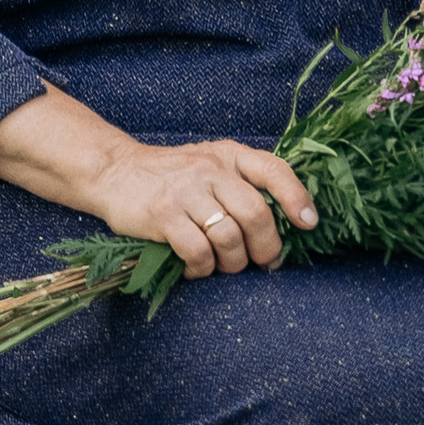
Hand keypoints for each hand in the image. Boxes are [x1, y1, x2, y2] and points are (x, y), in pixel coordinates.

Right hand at [93, 137, 317, 275]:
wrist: (115, 172)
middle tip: (263, 263)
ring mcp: (186, 191)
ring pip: (229, 237)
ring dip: (233, 263)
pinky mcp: (163, 214)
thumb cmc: (172, 174)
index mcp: (229, 155)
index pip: (274, 170)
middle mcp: (211, 169)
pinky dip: (202, 269)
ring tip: (225, 267)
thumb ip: (240, 183)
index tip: (308, 224)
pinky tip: (196, 269)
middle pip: (256, 214)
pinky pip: (197, 252)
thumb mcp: (210, 163)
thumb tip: (281, 224)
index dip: (297, 198)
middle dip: (266, 248)